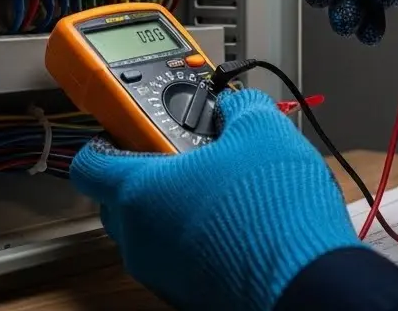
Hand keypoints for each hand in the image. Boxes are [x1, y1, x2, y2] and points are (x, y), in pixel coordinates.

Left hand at [70, 89, 361, 310]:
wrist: (307, 286)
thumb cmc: (274, 216)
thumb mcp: (262, 131)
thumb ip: (240, 107)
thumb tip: (237, 105)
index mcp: (139, 193)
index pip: (89, 164)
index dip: (107, 139)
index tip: (131, 128)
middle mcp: (140, 240)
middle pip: (119, 199)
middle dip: (150, 172)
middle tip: (190, 154)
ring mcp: (163, 274)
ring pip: (151, 231)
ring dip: (177, 207)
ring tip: (223, 187)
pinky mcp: (189, 295)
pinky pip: (180, 258)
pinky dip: (198, 237)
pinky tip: (238, 222)